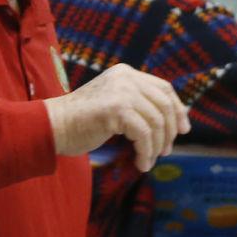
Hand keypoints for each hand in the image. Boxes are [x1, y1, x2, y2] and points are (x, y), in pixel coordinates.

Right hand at [45, 63, 189, 167]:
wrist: (52, 126)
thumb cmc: (83, 121)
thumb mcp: (115, 105)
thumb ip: (140, 105)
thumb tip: (178, 120)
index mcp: (126, 73)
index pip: (164, 88)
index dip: (178, 109)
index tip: (183, 130)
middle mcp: (126, 78)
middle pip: (164, 104)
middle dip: (170, 130)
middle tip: (166, 150)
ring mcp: (121, 91)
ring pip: (156, 122)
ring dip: (156, 146)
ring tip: (149, 160)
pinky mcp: (116, 108)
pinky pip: (144, 134)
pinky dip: (146, 152)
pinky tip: (141, 163)